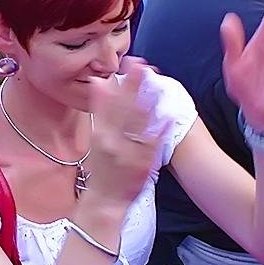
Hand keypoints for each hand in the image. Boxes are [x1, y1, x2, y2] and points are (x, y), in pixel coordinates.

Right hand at [85, 58, 166, 209]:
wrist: (105, 201)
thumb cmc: (101, 168)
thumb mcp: (95, 138)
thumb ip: (99, 111)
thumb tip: (99, 83)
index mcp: (99, 133)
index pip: (109, 101)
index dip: (120, 81)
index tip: (128, 63)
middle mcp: (111, 140)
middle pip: (124, 107)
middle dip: (133, 84)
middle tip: (142, 65)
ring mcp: (127, 152)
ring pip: (138, 122)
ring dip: (147, 100)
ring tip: (156, 82)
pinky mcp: (142, 163)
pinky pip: (153, 143)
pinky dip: (160, 129)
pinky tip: (168, 115)